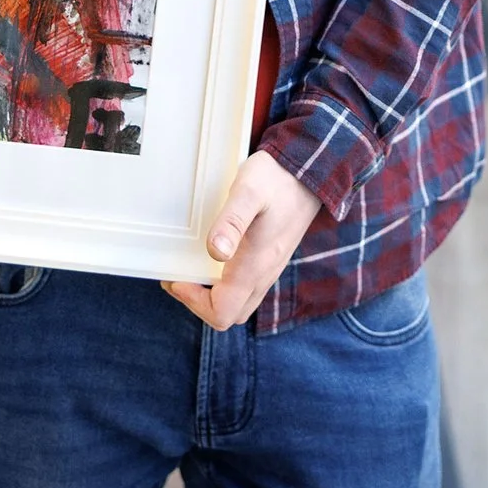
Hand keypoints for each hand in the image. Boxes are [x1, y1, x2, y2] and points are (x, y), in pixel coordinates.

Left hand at [161, 151, 321, 330]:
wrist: (308, 172)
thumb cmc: (276, 179)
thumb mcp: (248, 192)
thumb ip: (232, 222)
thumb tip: (216, 252)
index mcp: (256, 266)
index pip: (222, 312)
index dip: (193, 302)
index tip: (179, 277)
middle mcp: (264, 275)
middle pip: (229, 315)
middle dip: (198, 302)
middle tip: (180, 275)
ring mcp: (269, 270)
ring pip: (239, 304)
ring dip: (211, 295)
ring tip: (192, 267)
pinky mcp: (270, 260)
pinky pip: (246, 289)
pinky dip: (224, 284)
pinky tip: (214, 257)